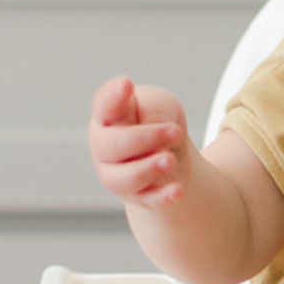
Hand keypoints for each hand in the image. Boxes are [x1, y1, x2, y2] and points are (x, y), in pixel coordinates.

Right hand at [89, 75, 191, 206]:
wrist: (172, 154)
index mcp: (107, 116)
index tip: (127, 84)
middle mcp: (104, 147)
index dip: (113, 96)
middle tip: (175, 132)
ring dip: (148, 169)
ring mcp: (116, 175)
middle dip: (144, 138)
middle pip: (112, 146)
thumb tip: (149, 136)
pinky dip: (163, 196)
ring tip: (171, 160)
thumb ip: (151, 113)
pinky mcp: (137, 196)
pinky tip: (178, 191)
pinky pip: (147, 200)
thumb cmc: (159, 121)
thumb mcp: (161, 106)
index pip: (104, 104)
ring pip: (123, 179)